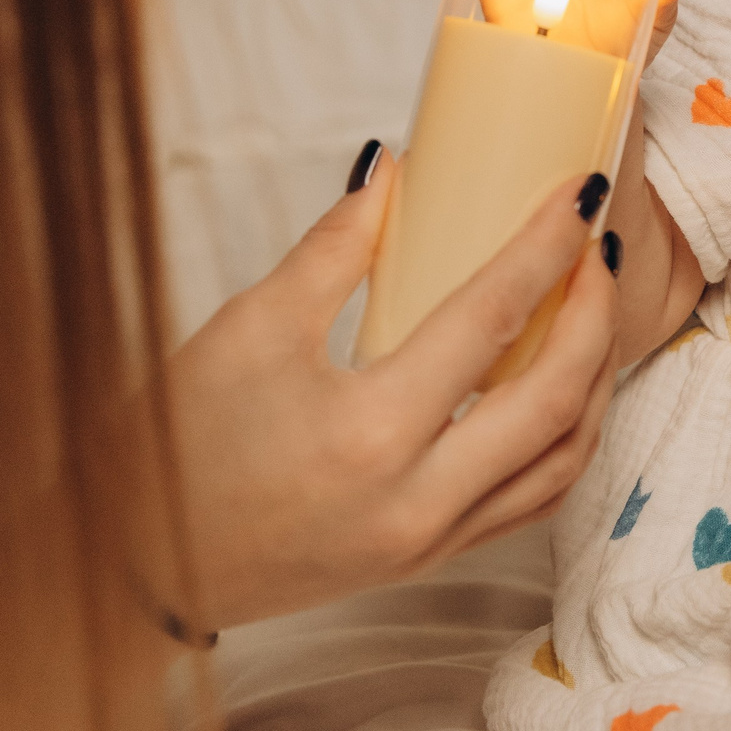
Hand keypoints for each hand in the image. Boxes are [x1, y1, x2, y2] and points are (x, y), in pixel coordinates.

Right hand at [166, 156, 622, 628]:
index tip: (578, 191)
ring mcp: (429, 542)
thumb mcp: (248, 327)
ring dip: (595, 380)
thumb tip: (398, 167)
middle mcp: (416, 499)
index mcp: (369, 433)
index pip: (490, 320)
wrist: (134, 563)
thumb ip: (335, 246)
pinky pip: (532, 502)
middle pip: (556, 397)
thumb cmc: (176, 444)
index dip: (545, 247)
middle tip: (596, 245)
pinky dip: (566, 439)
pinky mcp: (426, 562)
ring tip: (593, 308)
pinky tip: (562, 387)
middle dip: (595, 311)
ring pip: (563, 461)